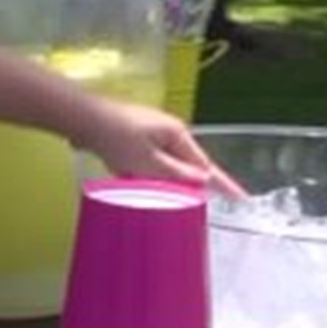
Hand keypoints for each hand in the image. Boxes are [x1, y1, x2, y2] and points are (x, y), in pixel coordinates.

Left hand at [73, 99, 245, 200]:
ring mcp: (150, 134)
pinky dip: (142, 175)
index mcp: (177, 136)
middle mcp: (168, 133)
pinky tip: (133, 185)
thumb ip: (177, 173)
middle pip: (186, 166)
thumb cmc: (118, 139)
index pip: (206, 166)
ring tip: (165, 201)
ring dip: (161, 182)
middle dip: (188, 185)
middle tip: (197, 207)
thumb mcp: (150, 162)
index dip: (225, 184)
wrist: (83, 119)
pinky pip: (146, 163)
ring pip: (164, 166)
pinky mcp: (132, 139)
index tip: (243, 198)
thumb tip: (203, 179)